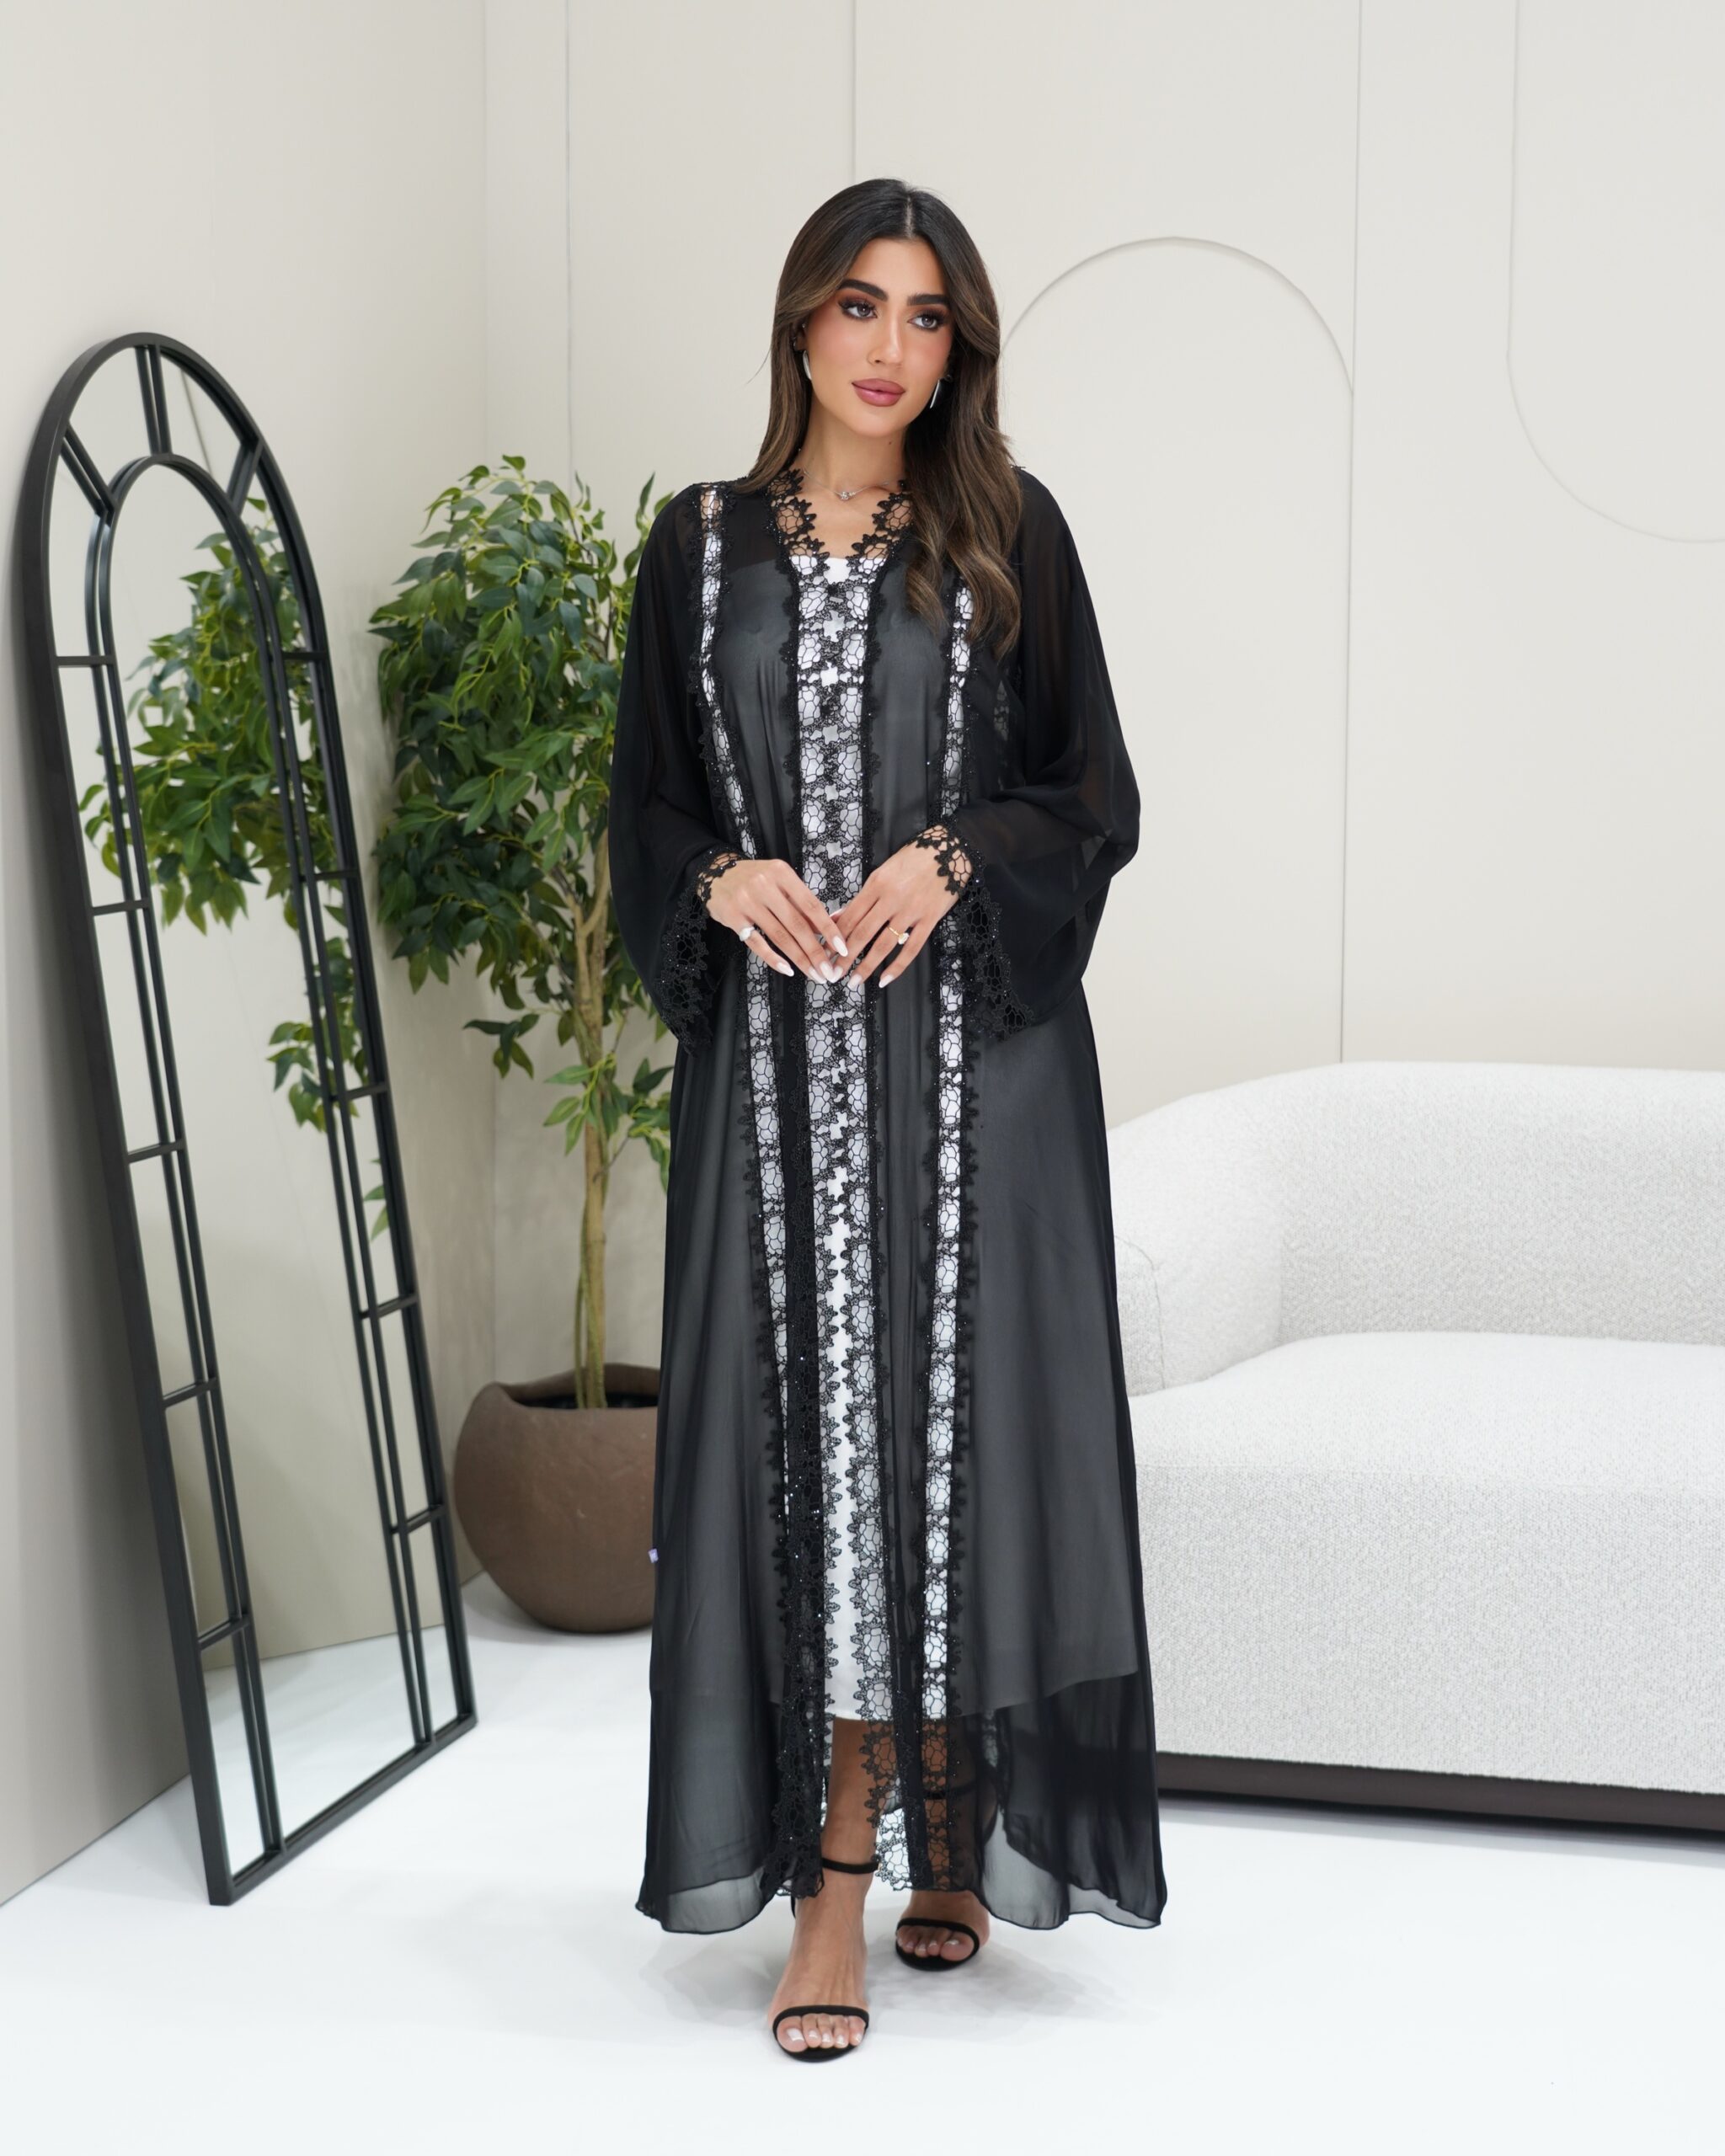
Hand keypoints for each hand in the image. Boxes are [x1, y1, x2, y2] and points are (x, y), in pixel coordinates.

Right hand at [695, 849, 850, 982]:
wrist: (715, 873)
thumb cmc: (755, 879)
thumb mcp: (780, 881)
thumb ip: (801, 902)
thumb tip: (831, 926)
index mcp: (782, 874)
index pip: (811, 905)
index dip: (828, 929)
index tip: (841, 948)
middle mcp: (764, 886)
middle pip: (797, 925)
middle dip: (815, 951)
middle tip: (828, 971)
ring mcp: (747, 902)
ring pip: (779, 936)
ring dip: (799, 959)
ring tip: (813, 974)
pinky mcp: (733, 917)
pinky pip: (756, 943)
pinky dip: (773, 958)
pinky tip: (787, 969)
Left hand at [829, 824, 972, 987]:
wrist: (949, 849)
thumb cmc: (913, 859)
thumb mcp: (882, 872)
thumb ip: (863, 897)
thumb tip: (838, 917)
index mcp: (875, 885)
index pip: (849, 917)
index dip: (833, 938)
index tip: (823, 953)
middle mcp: (891, 899)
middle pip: (861, 933)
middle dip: (843, 957)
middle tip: (831, 974)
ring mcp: (911, 911)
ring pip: (883, 944)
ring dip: (866, 966)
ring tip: (854, 981)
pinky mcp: (930, 919)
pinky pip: (911, 948)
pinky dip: (897, 966)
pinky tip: (885, 979)